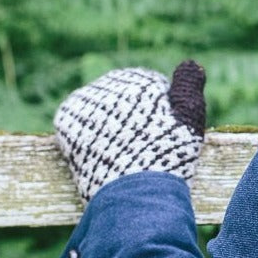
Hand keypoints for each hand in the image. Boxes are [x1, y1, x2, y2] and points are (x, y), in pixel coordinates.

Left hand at [54, 60, 205, 202]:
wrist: (135, 195)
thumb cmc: (169, 157)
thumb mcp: (190, 117)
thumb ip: (189, 84)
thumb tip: (190, 63)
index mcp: (142, 80)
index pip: (149, 87)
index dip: (158, 113)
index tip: (159, 136)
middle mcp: (111, 84)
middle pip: (122, 94)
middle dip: (130, 114)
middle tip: (139, 146)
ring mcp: (86, 102)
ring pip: (99, 107)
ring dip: (106, 121)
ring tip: (119, 151)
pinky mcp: (67, 120)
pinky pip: (76, 118)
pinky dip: (84, 131)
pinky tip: (98, 148)